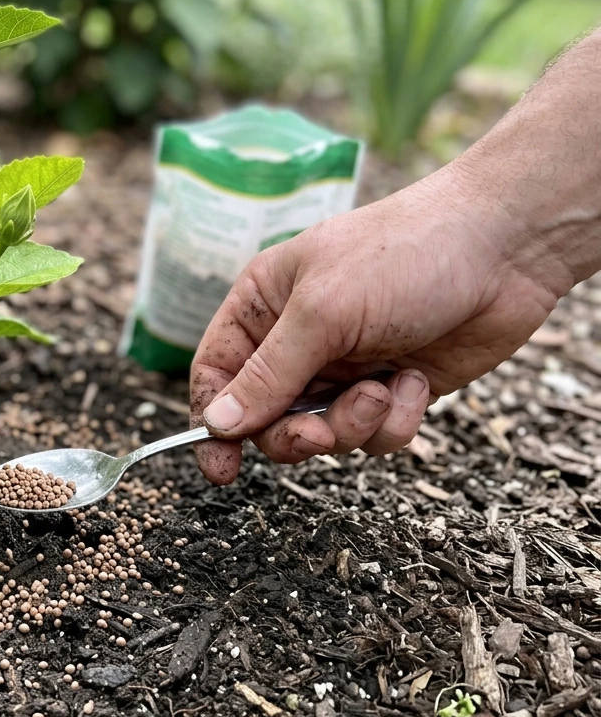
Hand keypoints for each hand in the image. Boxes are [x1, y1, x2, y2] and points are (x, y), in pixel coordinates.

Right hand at [189, 167, 561, 484]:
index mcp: (264, 305)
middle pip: (267, 418)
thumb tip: (216, 425)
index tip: (222, 468)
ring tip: (382, 391)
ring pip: (323, 433)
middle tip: (320, 435)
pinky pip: (375, 434)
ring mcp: (347, 366)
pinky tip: (415, 380)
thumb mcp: (322, 314)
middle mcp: (299, 339)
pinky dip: (396, 419)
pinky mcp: (393, 388)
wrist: (504, 248)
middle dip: (295, 434)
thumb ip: (267, 376)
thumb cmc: (402, 255)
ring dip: (353, 424)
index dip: (213, 421)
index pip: (216, 372)